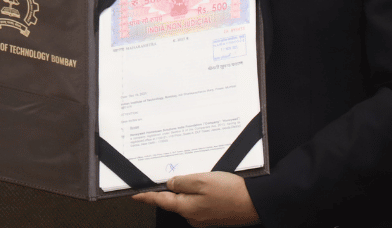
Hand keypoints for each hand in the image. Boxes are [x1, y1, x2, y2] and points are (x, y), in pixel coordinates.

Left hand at [132, 172, 258, 226]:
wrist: (256, 202)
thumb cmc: (231, 192)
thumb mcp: (202, 181)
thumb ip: (182, 183)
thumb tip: (170, 184)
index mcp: (187, 208)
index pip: (160, 201)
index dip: (146, 196)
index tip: (135, 194)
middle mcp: (193, 216)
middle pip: (174, 200)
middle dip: (170, 188)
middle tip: (168, 175)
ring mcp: (204, 217)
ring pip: (188, 200)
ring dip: (188, 189)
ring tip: (196, 176)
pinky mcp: (214, 215)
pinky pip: (200, 202)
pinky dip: (200, 192)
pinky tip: (208, 184)